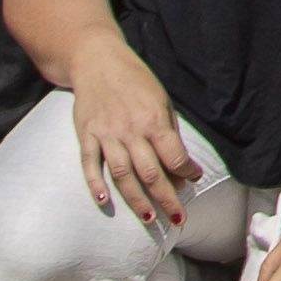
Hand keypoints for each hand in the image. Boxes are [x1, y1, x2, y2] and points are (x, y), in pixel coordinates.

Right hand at [71, 50, 204, 234]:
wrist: (98, 61)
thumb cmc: (136, 82)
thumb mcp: (161, 100)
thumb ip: (169, 132)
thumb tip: (181, 166)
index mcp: (153, 119)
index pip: (174, 156)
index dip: (187, 173)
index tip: (194, 182)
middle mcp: (130, 129)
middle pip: (150, 172)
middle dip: (166, 199)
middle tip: (178, 219)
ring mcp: (106, 134)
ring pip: (122, 174)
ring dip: (136, 199)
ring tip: (149, 218)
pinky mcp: (86, 135)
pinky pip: (89, 164)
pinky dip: (95, 184)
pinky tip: (103, 201)